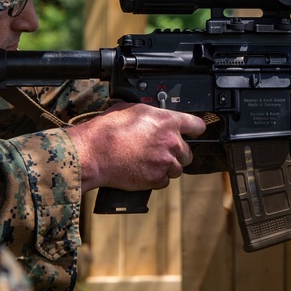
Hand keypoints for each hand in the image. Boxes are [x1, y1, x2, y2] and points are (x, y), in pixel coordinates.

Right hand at [67, 103, 206, 190]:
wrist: (94, 152)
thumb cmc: (107, 129)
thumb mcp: (132, 109)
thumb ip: (152, 114)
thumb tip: (156, 115)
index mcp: (167, 121)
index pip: (197, 125)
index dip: (195, 129)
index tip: (195, 132)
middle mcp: (171, 141)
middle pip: (188, 152)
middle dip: (176, 152)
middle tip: (160, 151)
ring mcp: (165, 162)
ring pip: (177, 168)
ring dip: (167, 167)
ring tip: (149, 162)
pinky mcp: (156, 179)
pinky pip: (164, 181)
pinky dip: (156, 179)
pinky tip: (143, 171)